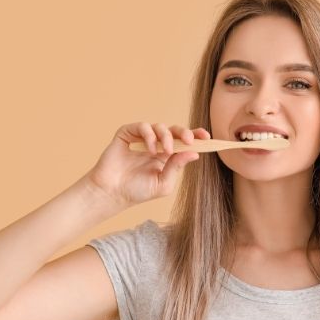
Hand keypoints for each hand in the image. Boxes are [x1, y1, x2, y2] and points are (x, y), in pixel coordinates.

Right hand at [86, 122, 209, 207]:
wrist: (113, 193)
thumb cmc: (137, 191)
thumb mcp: (163, 183)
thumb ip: (177, 167)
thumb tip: (194, 153)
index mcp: (166, 156)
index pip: (183, 142)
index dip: (195, 136)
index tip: (206, 136)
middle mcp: (155, 145)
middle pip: (174, 130)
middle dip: (184, 132)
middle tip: (189, 140)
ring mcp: (141, 139)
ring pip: (159, 126)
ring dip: (166, 136)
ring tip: (165, 150)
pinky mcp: (127, 135)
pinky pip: (141, 126)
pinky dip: (149, 135)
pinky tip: (150, 149)